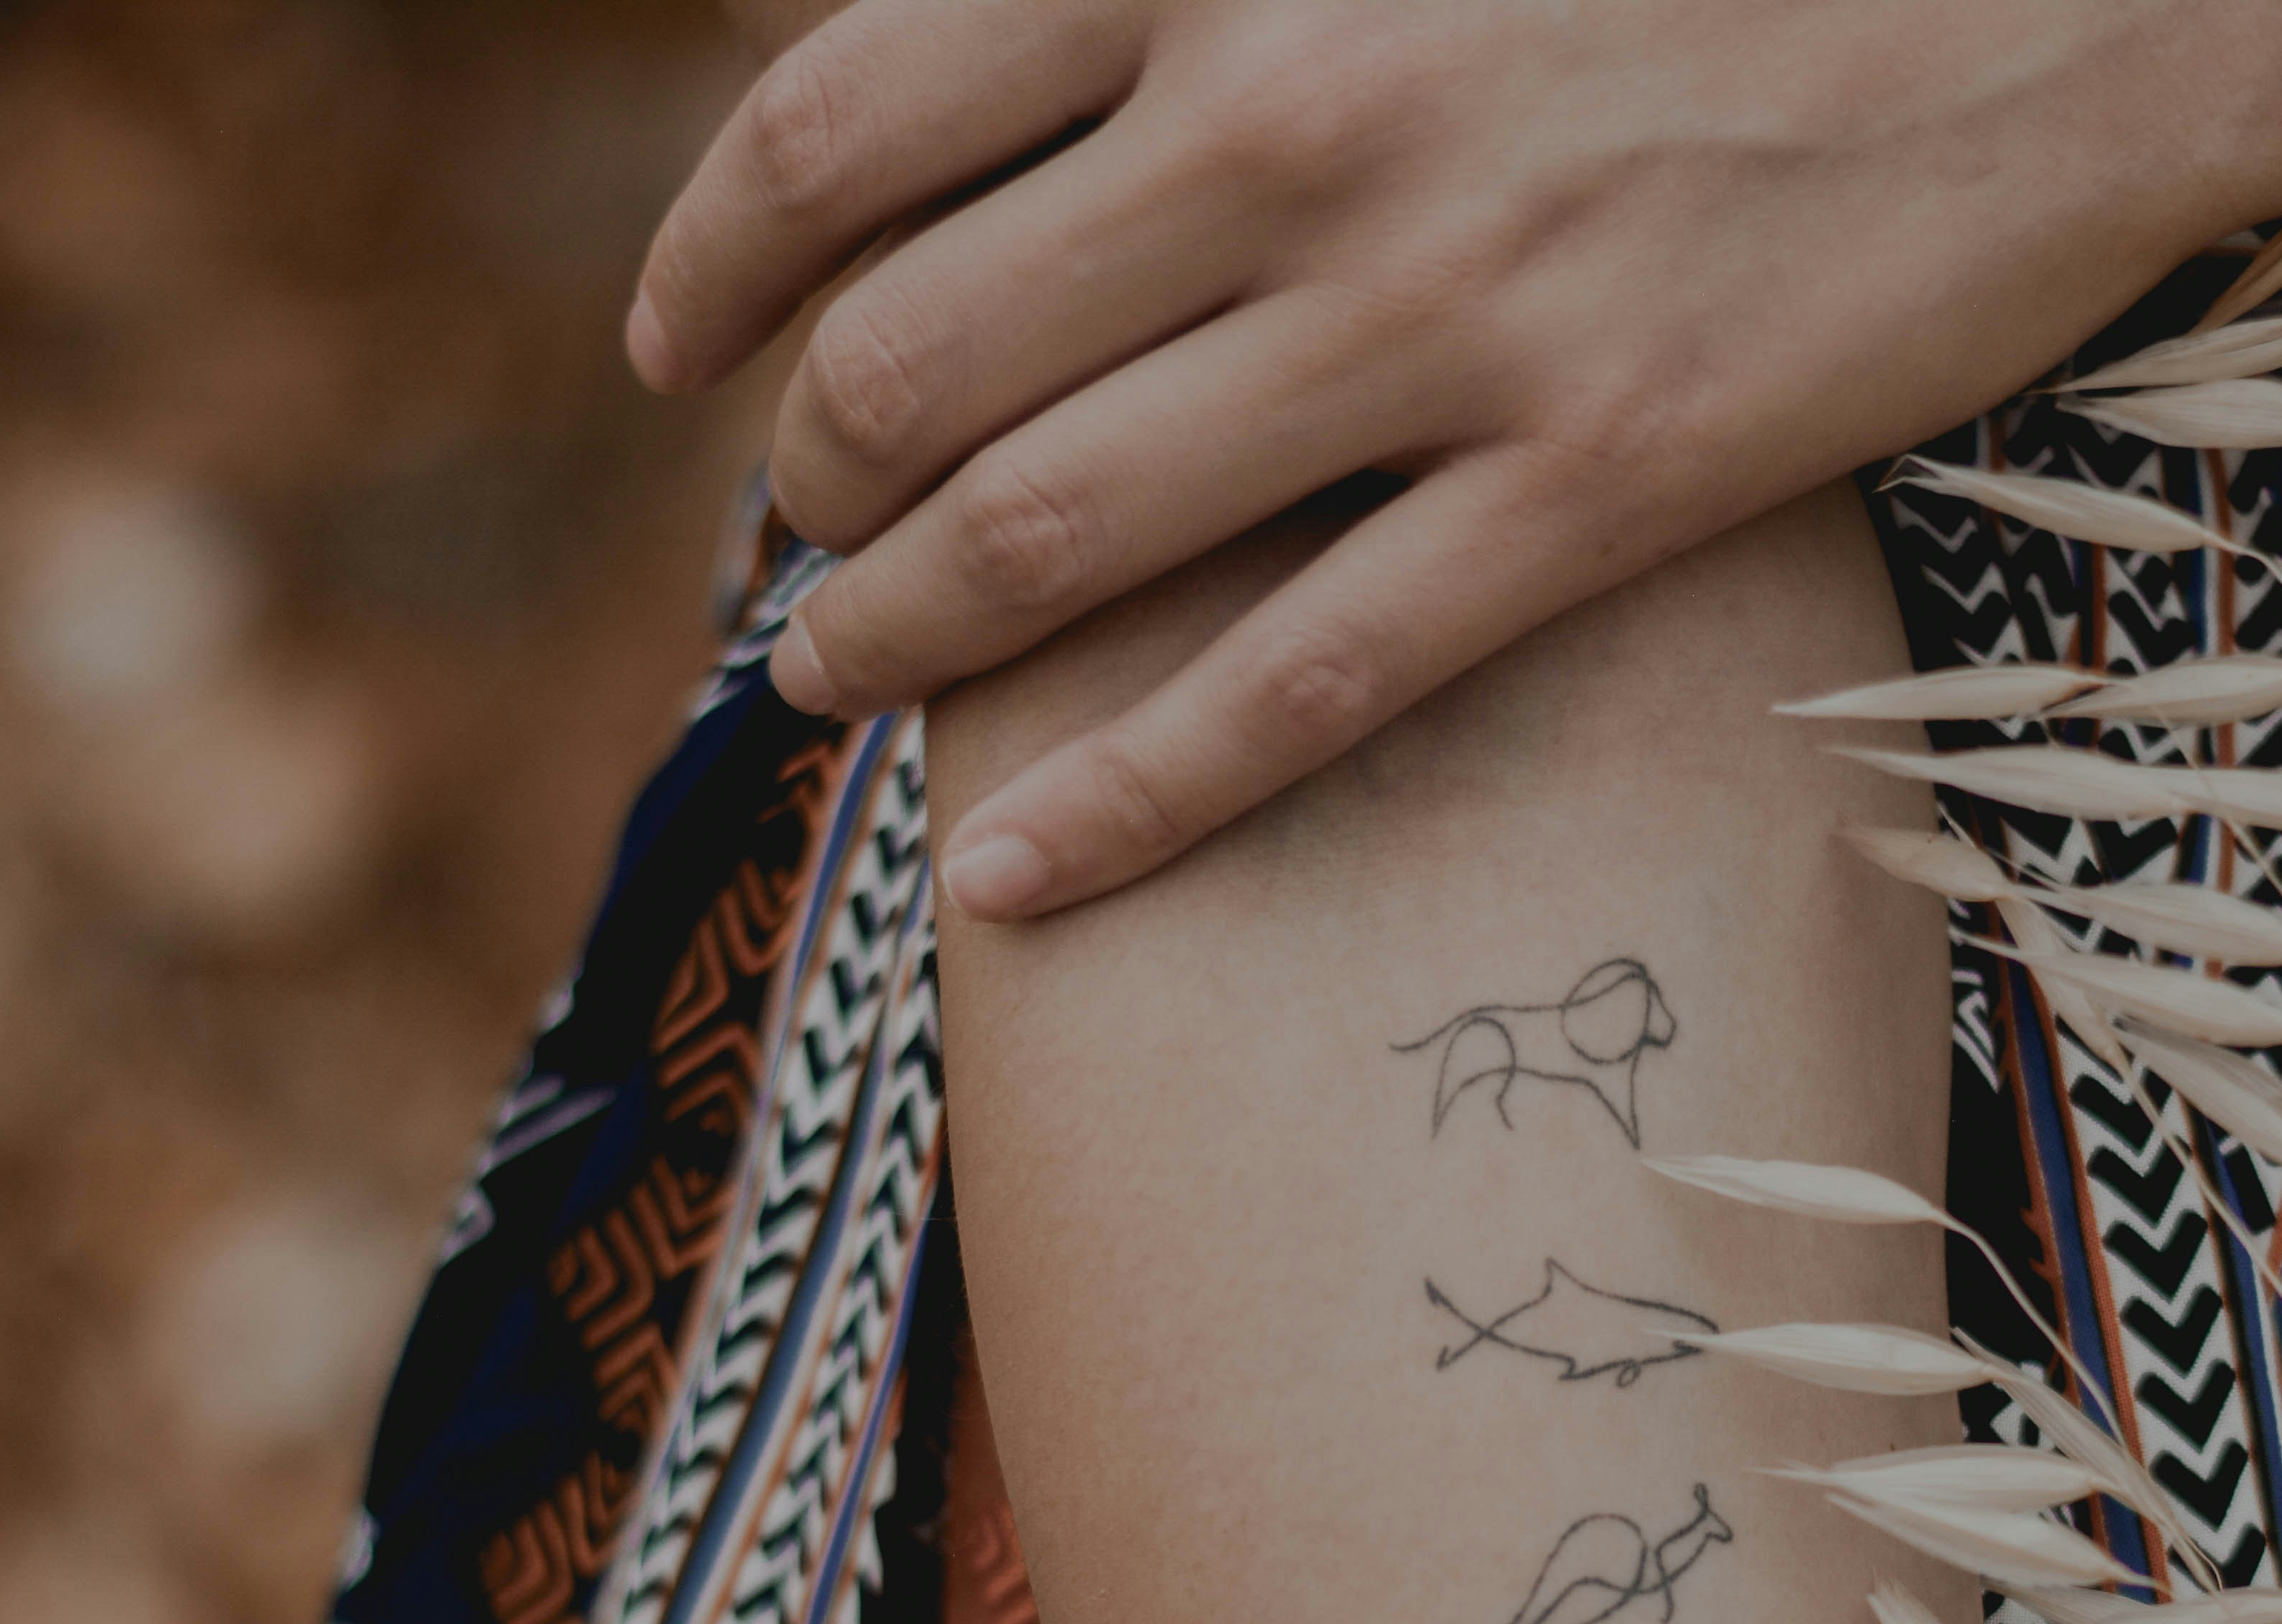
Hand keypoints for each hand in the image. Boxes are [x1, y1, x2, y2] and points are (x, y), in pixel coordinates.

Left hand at [627, 0, 2281, 917]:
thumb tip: (1030, 44)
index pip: (847, 120)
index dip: (709, 257)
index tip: (675, 349)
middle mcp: (1298, 123)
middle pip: (912, 354)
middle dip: (798, 475)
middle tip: (791, 535)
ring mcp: (1452, 317)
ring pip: (1059, 533)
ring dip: (894, 642)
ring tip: (830, 690)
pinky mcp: (1606, 480)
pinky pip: (1297, 684)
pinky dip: (1117, 799)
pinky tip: (1002, 881)